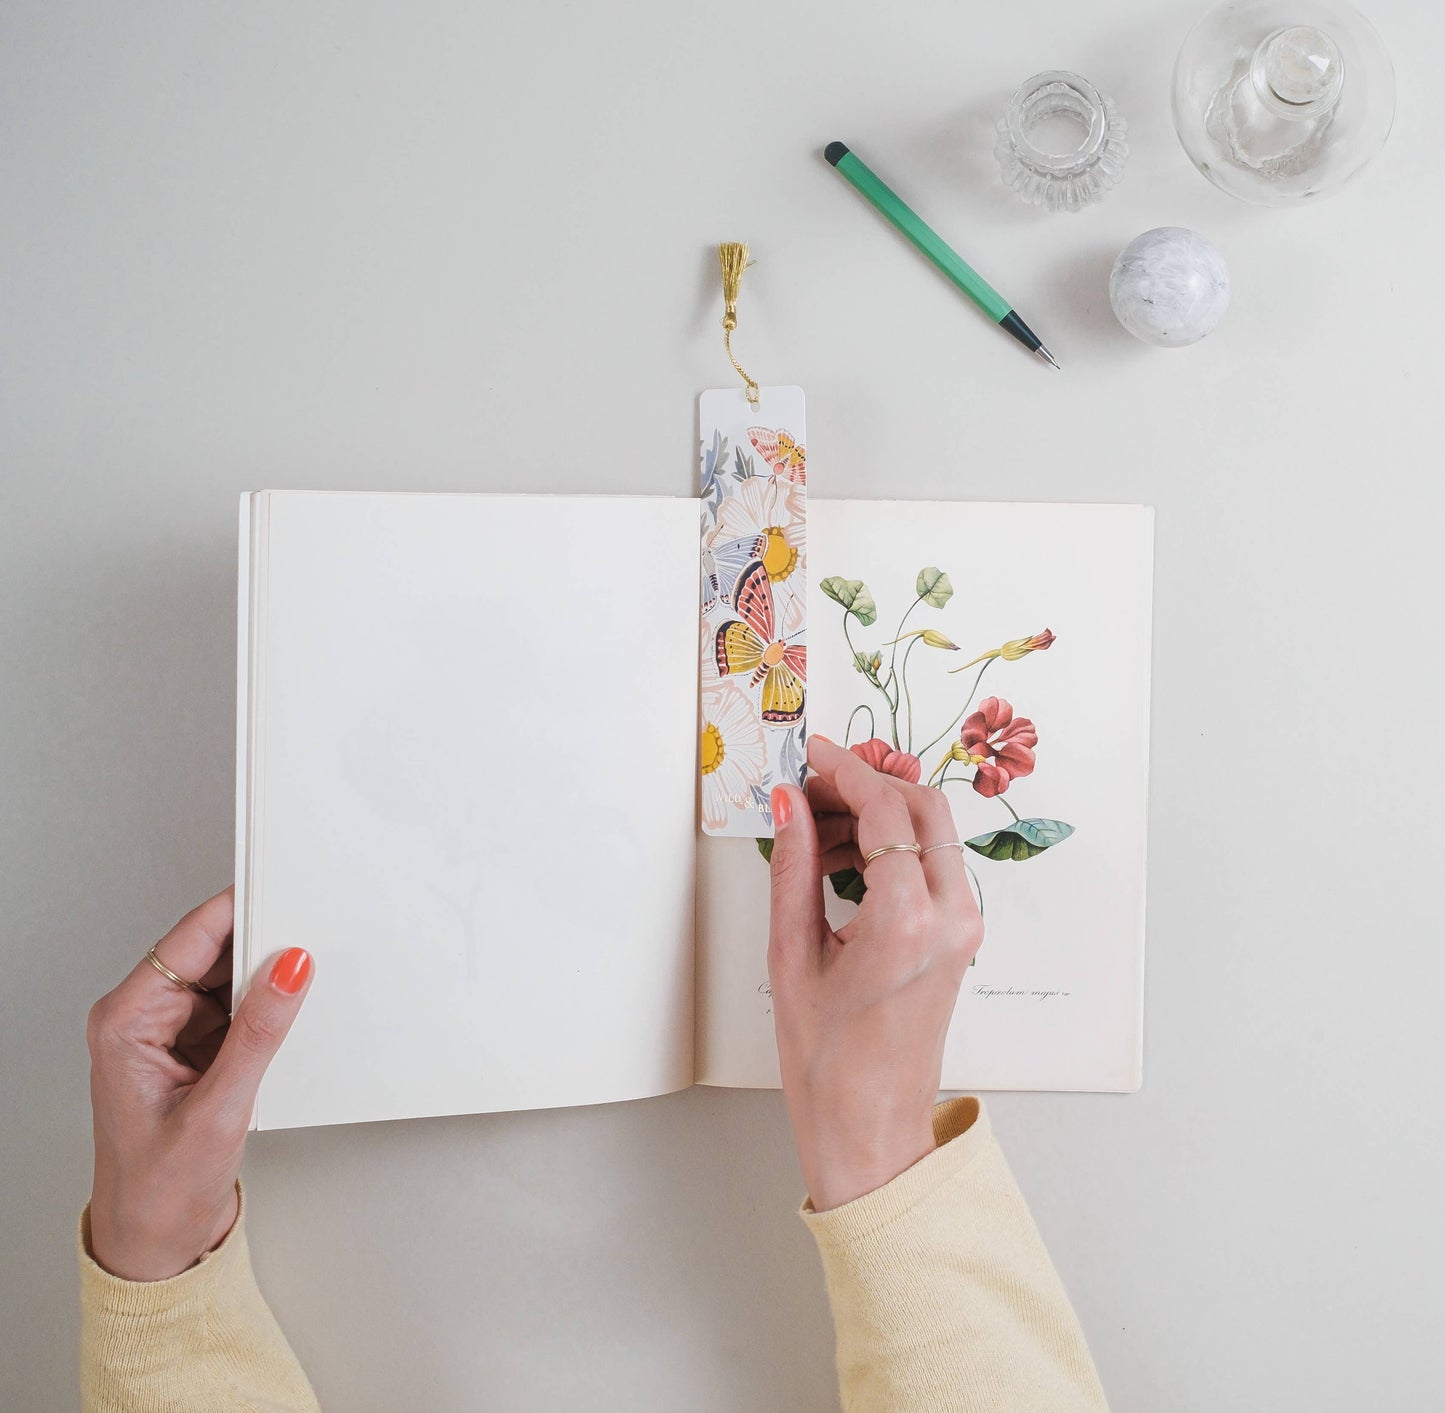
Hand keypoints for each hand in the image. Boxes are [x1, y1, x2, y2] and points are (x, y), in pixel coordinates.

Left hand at [86, 887, 312, 1279]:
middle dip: (260, 944)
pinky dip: (264, 1006)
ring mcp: (167, 1034)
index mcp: (125, 1023)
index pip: (188, 941)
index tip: (282, 889)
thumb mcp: (220, 1108)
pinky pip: (235, 1007)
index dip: (237, 909)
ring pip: (227, 977)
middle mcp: (140, 1020)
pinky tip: (287, 1015)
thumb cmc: (159, 1191)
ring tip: (301, 986)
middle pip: (209, 951)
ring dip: (264, 979)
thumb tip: (288, 968)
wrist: (156, 1246)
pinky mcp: (194, 1050)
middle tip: (308, 939)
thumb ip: (259, 1031)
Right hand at [767, 736, 982, 1211]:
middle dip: (868, 782)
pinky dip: (891, 845)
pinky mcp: (960, 935)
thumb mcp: (790, 954)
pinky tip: (840, 859)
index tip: (812, 754)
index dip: (845, 770)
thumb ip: (793, 866)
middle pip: (924, 806)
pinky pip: (932, 864)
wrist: (869, 1127)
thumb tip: (790, 802)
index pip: (887, 808)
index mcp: (907, 922)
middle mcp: (951, 917)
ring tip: (814, 830)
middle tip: (812, 786)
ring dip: (877, 814)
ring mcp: (964, 927)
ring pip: (931, 832)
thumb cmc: (827, 1060)